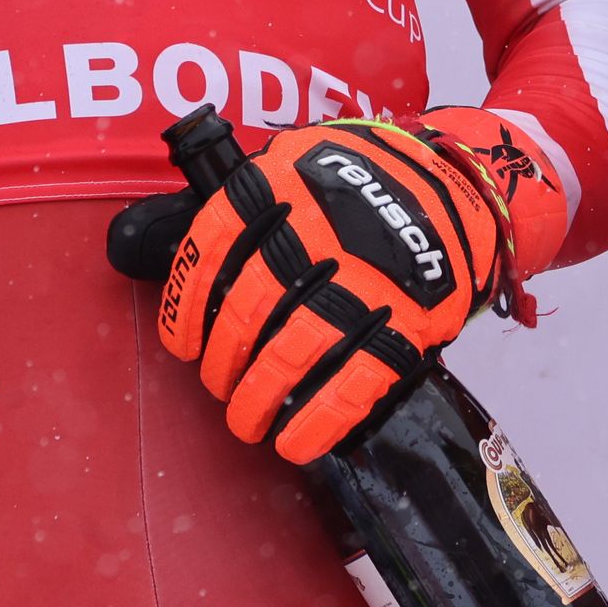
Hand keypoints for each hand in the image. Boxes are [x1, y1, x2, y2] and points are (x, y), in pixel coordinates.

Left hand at [106, 109, 570, 463]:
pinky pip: (356, 382)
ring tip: (245, 421)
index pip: (211, 246)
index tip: (180, 346)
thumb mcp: (294, 162)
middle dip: (223, 361)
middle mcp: (320, 226)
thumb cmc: (357, 183)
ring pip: (293, 351)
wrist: (460, 182)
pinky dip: (319, 421)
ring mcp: (368, 274)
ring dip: (258, 399)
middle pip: (248, 309)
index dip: (185, 305)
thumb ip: (236, 200)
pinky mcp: (411, 316)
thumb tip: (147, 248)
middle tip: (218, 386)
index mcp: (281, 181)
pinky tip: (295, 444)